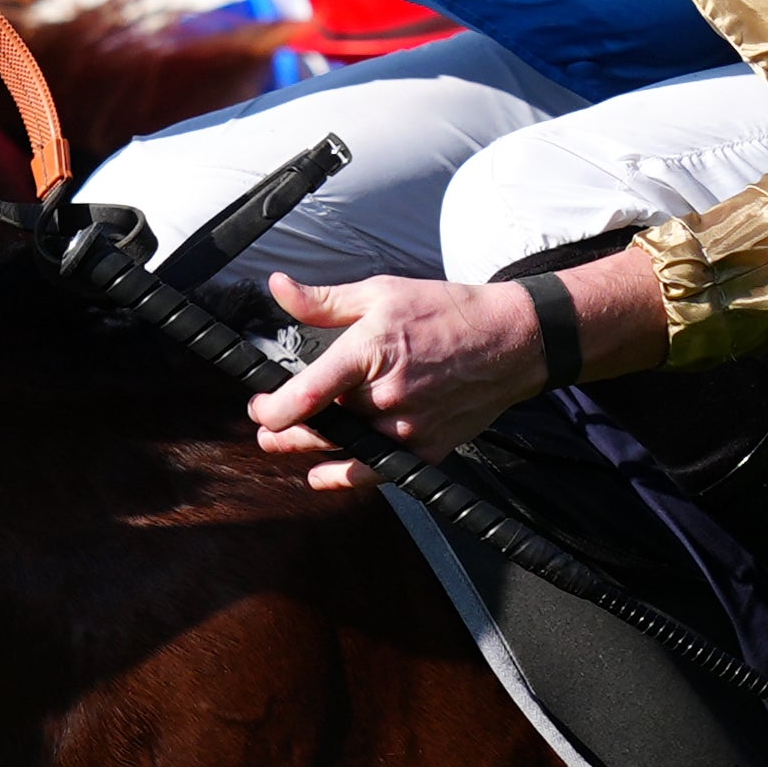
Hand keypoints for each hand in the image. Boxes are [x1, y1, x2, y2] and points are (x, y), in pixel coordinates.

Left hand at [249, 272, 550, 489]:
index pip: (305, 395)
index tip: (258, 407)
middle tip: (265, 427)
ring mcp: (407, 428)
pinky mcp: (426, 449)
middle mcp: (385, 396)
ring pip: (342, 451)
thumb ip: (323, 300)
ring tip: (286, 445)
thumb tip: (277, 288)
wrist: (509, 340)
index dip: (270, 410)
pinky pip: (376, 473)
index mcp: (368, 353)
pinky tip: (322, 475)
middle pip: (318, 428)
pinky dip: (345, 477)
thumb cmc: (445, 312)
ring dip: (307, 451)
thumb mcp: (380, 292)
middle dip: (281, 432)